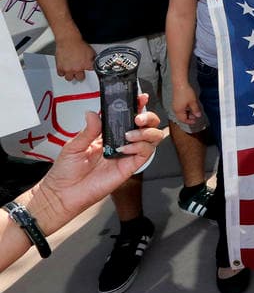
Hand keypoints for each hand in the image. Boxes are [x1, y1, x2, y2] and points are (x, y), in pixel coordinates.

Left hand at [27, 100, 162, 234]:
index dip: (136, 106)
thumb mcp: (73, 145)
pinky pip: (145, 153)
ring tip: (131, 133)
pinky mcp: (130, 167)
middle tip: (138, 118)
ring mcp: (127, 154)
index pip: (127, 116)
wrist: (63, 194)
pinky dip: (139, 147)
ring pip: (152, 137)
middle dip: (148, 117)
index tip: (140, 98)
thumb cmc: (65, 171)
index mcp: (107, 133)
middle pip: (147, 125)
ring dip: (146, 131)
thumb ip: (88, 129)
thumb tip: (94, 113)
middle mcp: (121, 142)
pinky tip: (125, 148)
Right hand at [54, 34, 95, 81]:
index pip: (91, 73)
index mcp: (86, 65)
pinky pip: (61, 74)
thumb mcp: (91, 52)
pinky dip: (62, 72)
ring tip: (71, 71)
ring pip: (69, 78)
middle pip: (80, 78)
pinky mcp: (60, 67)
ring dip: (71, 75)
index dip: (89, 71)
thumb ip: (92, 59)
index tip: (87, 71)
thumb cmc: (78, 44)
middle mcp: (77, 68)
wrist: (68, 40)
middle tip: (79, 72)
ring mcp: (68, 69)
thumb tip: (94, 62)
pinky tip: (64, 69)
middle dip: (80, 75)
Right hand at [171, 83, 203, 125]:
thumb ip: (195, 110)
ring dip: (187, 113)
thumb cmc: (185, 91)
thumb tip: (198, 115)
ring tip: (193, 111)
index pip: (183, 120)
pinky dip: (185, 110)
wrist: (179, 83)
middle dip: (188, 118)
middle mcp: (175, 109)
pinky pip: (179, 109)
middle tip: (195, 116)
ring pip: (180, 113)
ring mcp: (175, 105)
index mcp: (178, 111)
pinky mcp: (175, 101)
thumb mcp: (193, 102)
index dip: (190, 121)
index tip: (195, 121)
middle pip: (181, 117)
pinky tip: (189, 106)